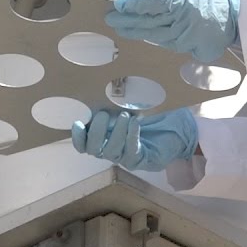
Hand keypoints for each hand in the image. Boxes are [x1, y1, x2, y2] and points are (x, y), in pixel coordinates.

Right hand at [69, 108, 197, 170]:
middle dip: (96, 132)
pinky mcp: (140, 160)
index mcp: (102, 139)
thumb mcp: (125, 108)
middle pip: (93, 149)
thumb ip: (112, 103)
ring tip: (125, 116)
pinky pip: (132, 151)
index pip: (83, 145)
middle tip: (104, 115)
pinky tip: (135, 122)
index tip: (78, 122)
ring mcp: (124, 158)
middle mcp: (109, 151)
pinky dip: (131, 136)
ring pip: (111, 151)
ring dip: (117, 133)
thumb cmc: (144, 117)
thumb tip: (104, 85)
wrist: (169, 131)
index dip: (77, 137)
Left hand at [105, 0, 240, 63]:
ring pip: (154, 35)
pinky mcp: (187, 47)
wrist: (236, 19)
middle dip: (127, 20)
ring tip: (120, 28)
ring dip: (135, 31)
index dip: (134, 5)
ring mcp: (183, 37)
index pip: (152, 4)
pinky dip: (151, 38)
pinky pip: (165, 42)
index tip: (119, 3)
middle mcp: (180, 21)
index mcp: (182, 2)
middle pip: (148, 21)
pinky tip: (140, 35)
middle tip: (111, 18)